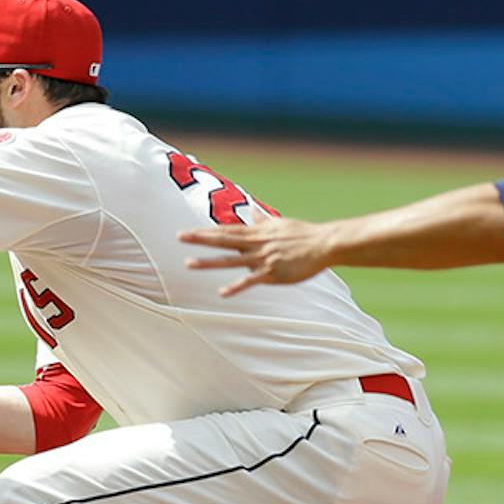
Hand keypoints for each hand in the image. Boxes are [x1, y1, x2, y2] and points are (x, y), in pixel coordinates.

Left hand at [178, 219, 335, 296]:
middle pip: (223, 240)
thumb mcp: (279, 223)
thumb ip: (262, 219)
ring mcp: (263, 258)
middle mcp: (256, 243)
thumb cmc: (303, 234)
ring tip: (189, 263)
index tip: (188, 232)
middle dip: (200, 239)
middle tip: (180, 237)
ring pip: (231, 260)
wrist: (324, 243)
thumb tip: (253, 211)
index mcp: (258, 232)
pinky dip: (236, 286)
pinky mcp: (273, 273)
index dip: (206, 231)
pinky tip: (222, 292)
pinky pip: (251, 280)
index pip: (227, 230)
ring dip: (209, 262)